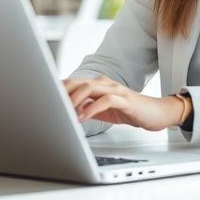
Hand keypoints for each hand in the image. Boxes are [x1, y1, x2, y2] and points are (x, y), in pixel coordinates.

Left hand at [62, 76, 185, 130]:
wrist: (155, 113)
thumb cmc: (129, 110)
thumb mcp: (103, 110)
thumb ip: (87, 107)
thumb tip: (67, 111)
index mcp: (98, 84)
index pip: (74, 82)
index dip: (59, 90)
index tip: (44, 99)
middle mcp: (105, 83)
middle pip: (78, 82)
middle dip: (63, 92)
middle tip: (51, 105)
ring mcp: (115, 89)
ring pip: (90, 87)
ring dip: (75, 99)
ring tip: (66, 112)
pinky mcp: (125, 99)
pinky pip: (105, 100)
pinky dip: (92, 108)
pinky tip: (83, 117)